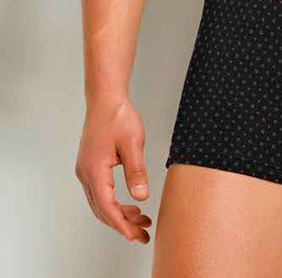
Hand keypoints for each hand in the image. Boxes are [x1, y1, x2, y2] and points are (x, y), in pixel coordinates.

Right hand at [75, 97, 152, 243]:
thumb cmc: (118, 116)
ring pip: (100, 203)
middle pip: (102, 209)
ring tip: (142, 220)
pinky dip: (114, 203)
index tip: (136, 236)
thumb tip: (141, 197)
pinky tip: (129, 204)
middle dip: (123, 224)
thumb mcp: (133, 143)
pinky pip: (100, 193)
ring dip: (119, 214)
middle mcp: (85, 174)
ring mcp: (86, 171)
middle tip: (143, 234)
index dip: (122, 225)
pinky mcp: (90, 166)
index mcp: (94, 170)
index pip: (107, 207)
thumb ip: (136, 171)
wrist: (105, 99)